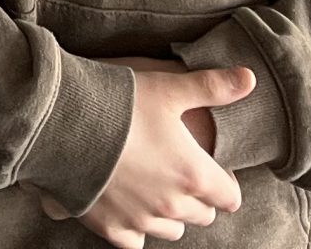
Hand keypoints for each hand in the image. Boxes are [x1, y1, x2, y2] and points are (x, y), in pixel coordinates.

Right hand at [43, 63, 249, 246]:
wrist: (60, 121)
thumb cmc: (117, 102)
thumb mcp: (167, 88)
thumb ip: (211, 87)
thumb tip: (250, 78)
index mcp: (194, 174)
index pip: (229, 197)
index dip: (222, 181)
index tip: (207, 166)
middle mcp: (173, 205)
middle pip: (202, 215)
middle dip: (196, 197)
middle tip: (176, 170)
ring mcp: (142, 220)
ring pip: (172, 230)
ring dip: (167, 213)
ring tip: (150, 185)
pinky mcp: (112, 228)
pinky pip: (135, 242)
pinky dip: (134, 228)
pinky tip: (125, 205)